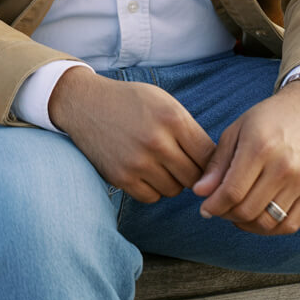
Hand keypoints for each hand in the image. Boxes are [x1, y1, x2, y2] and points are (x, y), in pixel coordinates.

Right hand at [49, 71, 215, 202]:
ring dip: (172, 181)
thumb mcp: (163, 102)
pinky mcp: (121, 178)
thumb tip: (214, 165)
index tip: (203, 160)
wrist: (84, 104)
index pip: (209, 156)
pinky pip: (152, 197)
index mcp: (172, 118)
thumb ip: (188, 129)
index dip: (210, 161)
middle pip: (194, 177)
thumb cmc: (130, 102)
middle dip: (192, 173)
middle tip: (180, 162)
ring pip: (174, 190)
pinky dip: (152, 188)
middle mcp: (157, 142)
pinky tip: (145, 171)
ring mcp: (138, 162)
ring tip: (160, 163)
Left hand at [192, 82, 299, 234]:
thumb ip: (218, 163)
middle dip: (226, 214)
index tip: (205, 208)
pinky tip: (258, 217)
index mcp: (260, 148)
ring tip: (236, 212)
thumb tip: (200, 192)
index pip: (232, 191)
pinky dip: (270, 229)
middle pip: (247, 210)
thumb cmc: (269, 118)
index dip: (214, 205)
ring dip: (246, 224)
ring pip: (267, 222)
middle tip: (219, 208)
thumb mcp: (236, 130)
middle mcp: (283, 167)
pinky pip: (290, 225)